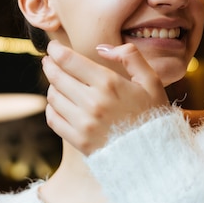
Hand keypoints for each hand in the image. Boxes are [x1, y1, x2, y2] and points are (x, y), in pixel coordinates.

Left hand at [41, 41, 168, 154]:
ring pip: (53, 97)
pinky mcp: (79, 141)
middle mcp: (93, 102)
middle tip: (48, 61)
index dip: (56, 50)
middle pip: (57, 77)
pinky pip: (53, 119)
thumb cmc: (153, 115)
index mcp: (109, 83)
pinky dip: (52, 109)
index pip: (69, 60)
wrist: (155, 155)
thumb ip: (130, 56)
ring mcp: (84, 123)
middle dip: (49, 65)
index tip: (53, 47)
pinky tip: (59, 105)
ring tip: (59, 84)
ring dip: (53, 87)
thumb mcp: (151, 81)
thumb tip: (101, 48)